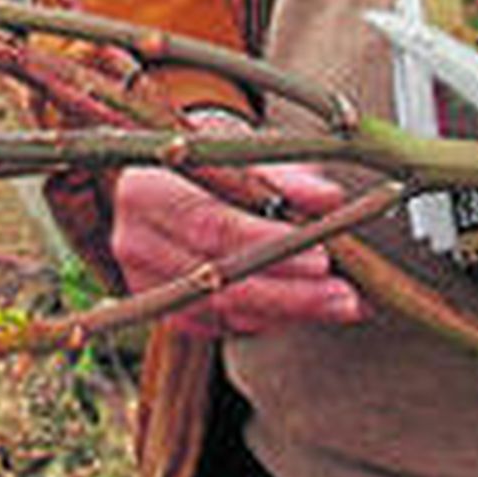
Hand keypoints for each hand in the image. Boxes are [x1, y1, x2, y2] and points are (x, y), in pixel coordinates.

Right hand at [110, 114, 365, 338]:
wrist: (173, 174)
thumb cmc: (211, 154)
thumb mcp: (243, 150)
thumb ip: (285, 176)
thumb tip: (330, 199)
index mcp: (144, 187)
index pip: (209, 224)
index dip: (267, 243)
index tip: (322, 255)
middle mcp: (133, 239)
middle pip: (216, 279)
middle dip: (288, 293)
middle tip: (345, 297)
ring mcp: (142, 282)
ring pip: (221, 311)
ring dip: (287, 312)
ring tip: (342, 303)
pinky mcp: (164, 309)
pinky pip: (220, 326)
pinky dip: (268, 320)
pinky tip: (308, 308)